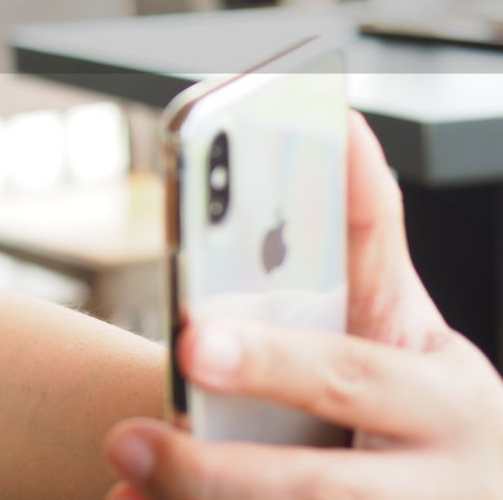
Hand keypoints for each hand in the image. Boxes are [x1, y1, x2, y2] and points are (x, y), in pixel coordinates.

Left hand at [103, 111, 502, 498]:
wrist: (466, 492)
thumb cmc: (419, 393)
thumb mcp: (408, 318)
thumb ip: (367, 234)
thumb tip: (339, 124)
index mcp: (449, 404)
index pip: (352, 376)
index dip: (272, 363)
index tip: (191, 342)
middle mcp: (437, 487)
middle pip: (317, 486)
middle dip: (216, 468)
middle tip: (123, 434)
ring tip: (120, 474)